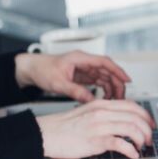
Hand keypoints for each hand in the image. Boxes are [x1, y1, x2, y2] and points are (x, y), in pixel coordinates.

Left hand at [15, 51, 131, 100]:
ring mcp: (84, 69)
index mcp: (80, 58)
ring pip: (104, 77)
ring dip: (111, 87)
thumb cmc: (42, 70)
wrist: (30, 70)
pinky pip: (98, 82)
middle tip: (121, 96)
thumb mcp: (58, 83)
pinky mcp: (82, 76)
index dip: (118, 71)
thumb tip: (90, 100)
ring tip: (115, 100)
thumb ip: (75, 91)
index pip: (104, 62)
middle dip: (117, 83)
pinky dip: (103, 90)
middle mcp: (84, 62)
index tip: (127, 80)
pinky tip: (105, 98)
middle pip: (107, 71)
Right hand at [36, 99, 155, 158]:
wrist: (45, 134)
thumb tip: (122, 120)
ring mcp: (99, 126)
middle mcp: (102, 113)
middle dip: (148, 129)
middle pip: (135, 117)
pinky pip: (120, 143)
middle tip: (149, 138)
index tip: (150, 124)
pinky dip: (131, 150)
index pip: (132, 106)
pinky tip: (132, 154)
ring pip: (131, 128)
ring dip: (142, 139)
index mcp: (102, 105)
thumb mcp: (87, 112)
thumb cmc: (64, 126)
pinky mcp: (95, 141)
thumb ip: (104, 113)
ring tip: (142, 147)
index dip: (146, 115)